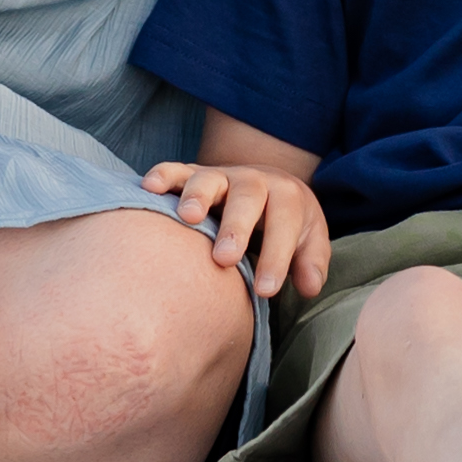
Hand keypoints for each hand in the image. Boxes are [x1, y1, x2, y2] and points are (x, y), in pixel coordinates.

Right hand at [143, 159, 330, 300]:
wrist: (267, 184)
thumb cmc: (285, 223)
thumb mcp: (308, 239)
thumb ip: (311, 262)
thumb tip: (309, 287)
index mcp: (285, 196)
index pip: (284, 223)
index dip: (276, 257)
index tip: (265, 291)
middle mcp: (251, 181)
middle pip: (246, 196)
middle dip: (236, 226)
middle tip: (224, 258)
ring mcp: (219, 176)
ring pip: (208, 180)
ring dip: (197, 196)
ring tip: (187, 218)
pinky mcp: (191, 175)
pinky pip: (175, 170)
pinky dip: (163, 175)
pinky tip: (149, 187)